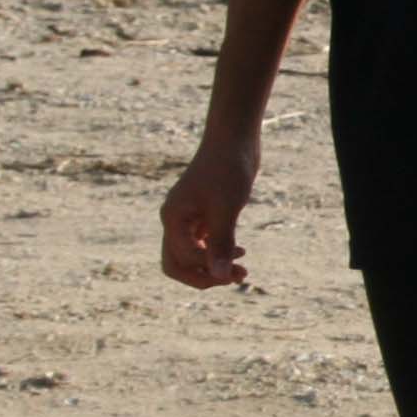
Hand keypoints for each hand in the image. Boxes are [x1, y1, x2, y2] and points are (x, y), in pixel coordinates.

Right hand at [161, 135, 259, 288]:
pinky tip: (240, 252)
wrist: (235, 139)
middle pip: (178, 264)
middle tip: (236, 277)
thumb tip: (217, 275)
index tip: (237, 266)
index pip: (181, 260)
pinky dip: (218, 252)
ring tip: (243, 271)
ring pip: (191, 255)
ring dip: (213, 266)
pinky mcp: (203, 214)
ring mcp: (188, 218)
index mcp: (173, 219)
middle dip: (204, 276)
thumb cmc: (228, 168)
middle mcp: (175, 221)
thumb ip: (220, 242)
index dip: (208, 270)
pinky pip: (203, 243)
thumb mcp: (226, 208)